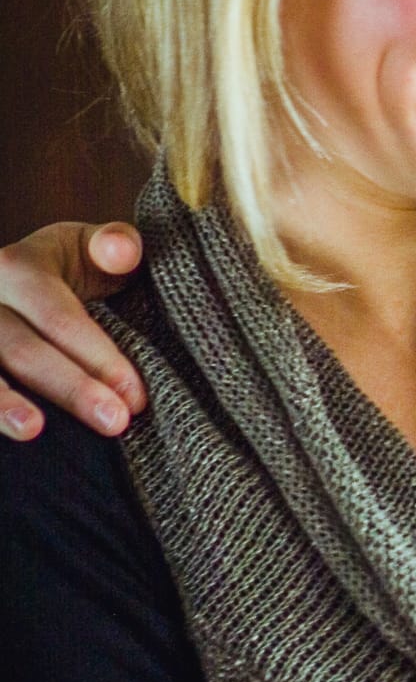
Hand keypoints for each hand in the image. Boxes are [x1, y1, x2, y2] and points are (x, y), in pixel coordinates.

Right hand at [0, 222, 145, 440]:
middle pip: (22, 349)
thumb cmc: (69, 267)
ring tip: (33, 431)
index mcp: (20, 266)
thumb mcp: (92, 246)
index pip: (60, 318)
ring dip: (3, 404)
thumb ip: (116, 244)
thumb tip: (121, 251)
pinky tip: (8, 437)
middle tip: (114, 422)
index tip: (136, 396)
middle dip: (71, 388)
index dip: (99, 357)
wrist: (19, 278)